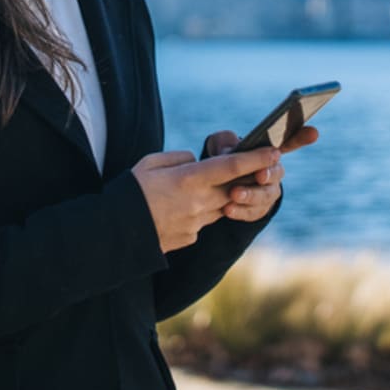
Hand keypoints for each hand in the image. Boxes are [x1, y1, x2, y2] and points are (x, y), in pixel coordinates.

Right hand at [131, 146, 281, 251]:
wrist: (114, 233)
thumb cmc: (129, 191)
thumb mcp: (150, 163)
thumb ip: (179, 158)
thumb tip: (197, 162)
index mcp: (188, 180)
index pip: (231, 167)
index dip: (255, 158)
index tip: (274, 152)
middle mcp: (198, 202)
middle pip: (233, 188)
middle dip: (243, 179)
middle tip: (246, 170)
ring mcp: (196, 223)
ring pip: (221, 205)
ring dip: (217, 196)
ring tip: (191, 190)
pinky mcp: (191, 238)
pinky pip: (204, 220)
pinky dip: (198, 212)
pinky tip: (176, 210)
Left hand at [201, 125, 315, 222]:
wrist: (218, 188)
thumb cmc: (223, 159)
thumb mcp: (221, 146)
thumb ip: (225, 141)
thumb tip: (230, 149)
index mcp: (268, 152)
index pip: (290, 141)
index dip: (302, 136)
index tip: (314, 132)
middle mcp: (274, 172)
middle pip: (277, 173)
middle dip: (269, 173)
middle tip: (259, 174)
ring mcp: (268, 192)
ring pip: (265, 195)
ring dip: (250, 194)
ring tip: (234, 193)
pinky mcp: (258, 210)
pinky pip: (253, 212)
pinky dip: (240, 211)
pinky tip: (228, 209)